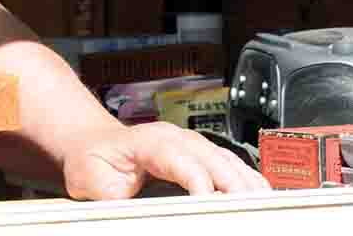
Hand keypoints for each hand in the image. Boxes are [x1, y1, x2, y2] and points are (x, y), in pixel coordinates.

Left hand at [62, 122, 270, 199]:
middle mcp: (175, 137)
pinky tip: (259, 197)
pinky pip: (229, 164)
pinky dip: (246, 181)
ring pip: (228, 161)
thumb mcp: (91, 181)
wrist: (89, 142)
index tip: (211, 204)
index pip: (183, 160)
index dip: (200, 183)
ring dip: (247, 185)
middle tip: (247, 214)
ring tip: (263, 210)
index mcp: (149, 141)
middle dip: (234, 187)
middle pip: (215, 159)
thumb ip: (113, 199)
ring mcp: (189, 143)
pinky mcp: (198, 154)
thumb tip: (132, 211)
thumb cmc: (91, 160)